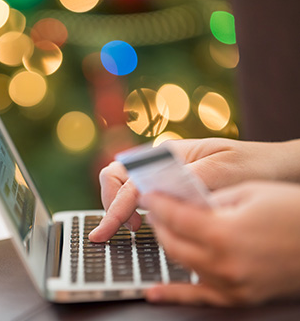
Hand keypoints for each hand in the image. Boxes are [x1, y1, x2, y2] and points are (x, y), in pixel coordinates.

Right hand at [89, 138, 299, 242]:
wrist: (273, 167)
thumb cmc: (250, 165)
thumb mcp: (222, 171)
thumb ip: (187, 179)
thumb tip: (156, 194)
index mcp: (169, 153)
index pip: (130, 179)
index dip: (117, 206)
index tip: (111, 229)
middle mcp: (159, 161)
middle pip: (116, 177)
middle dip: (110, 203)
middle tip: (120, 230)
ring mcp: (162, 173)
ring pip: (123, 186)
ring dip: (118, 206)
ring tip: (132, 227)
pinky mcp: (169, 186)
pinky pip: (140, 194)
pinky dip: (131, 208)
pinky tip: (143, 222)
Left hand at [141, 181, 299, 305]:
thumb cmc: (293, 211)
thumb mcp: (249, 193)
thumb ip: (211, 199)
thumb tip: (184, 202)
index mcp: (224, 232)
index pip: (175, 217)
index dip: (158, 203)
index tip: (148, 194)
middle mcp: (223, 263)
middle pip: (172, 243)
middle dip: (159, 223)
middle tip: (155, 209)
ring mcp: (231, 284)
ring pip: (181, 265)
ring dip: (168, 244)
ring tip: (162, 229)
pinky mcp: (240, 297)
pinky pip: (199, 298)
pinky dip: (174, 294)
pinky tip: (154, 292)